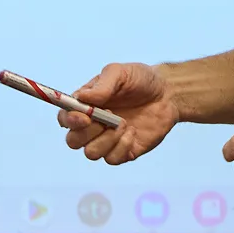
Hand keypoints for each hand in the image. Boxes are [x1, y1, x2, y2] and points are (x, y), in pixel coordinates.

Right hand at [58, 62, 179, 165]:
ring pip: (91, 153)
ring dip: (108, 139)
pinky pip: (112, 159)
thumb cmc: (141, 80)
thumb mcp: (121, 73)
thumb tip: (83, 98)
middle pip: (73, 141)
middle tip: (109, 116)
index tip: (84, 117)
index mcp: (87, 105)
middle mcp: (93, 125)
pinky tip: (133, 132)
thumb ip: (102, 85)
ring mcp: (107, 140)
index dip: (69, 121)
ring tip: (125, 123)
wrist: (168, 93)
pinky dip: (122, 146)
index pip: (64, 118)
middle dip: (88, 132)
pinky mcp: (123, 152)